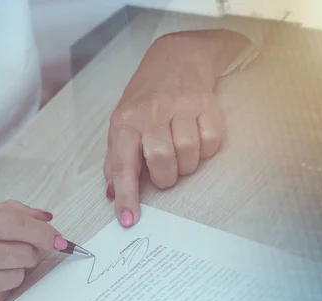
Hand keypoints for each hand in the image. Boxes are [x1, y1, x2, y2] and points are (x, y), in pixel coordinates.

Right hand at [0, 201, 63, 300]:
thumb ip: (6, 212)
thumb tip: (46, 217)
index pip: (14, 225)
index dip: (43, 233)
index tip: (62, 240)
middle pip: (23, 254)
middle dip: (28, 252)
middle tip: (13, 249)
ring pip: (18, 276)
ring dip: (15, 270)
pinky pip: (5, 295)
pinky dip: (1, 287)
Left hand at [103, 29, 248, 226]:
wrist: (176, 59)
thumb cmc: (145, 100)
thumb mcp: (122, 124)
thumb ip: (116, 160)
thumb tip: (111, 194)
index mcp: (125, 123)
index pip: (123, 165)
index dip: (126, 196)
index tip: (128, 220)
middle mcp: (151, 113)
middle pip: (162, 162)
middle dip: (164, 177)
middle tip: (163, 170)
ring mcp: (180, 107)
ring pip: (188, 155)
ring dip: (186, 164)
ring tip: (179, 150)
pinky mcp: (206, 104)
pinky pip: (211, 143)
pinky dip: (206, 149)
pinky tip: (197, 137)